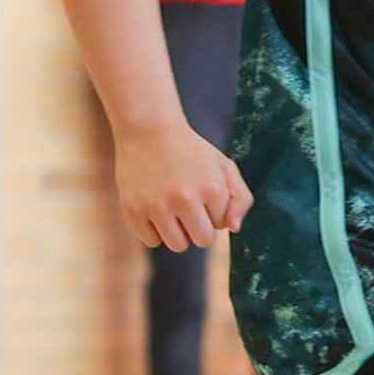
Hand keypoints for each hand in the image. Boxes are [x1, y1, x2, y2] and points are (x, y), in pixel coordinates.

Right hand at [116, 121, 248, 251]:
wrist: (149, 130)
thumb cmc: (191, 152)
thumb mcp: (224, 167)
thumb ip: (240, 199)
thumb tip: (233, 229)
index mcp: (212, 189)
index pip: (220, 225)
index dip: (212, 210)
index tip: (201, 190)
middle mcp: (185, 199)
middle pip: (202, 241)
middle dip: (199, 227)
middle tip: (188, 205)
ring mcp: (156, 206)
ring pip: (178, 245)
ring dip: (178, 232)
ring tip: (172, 208)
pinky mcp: (132, 210)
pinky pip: (151, 241)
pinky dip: (154, 231)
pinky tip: (154, 209)